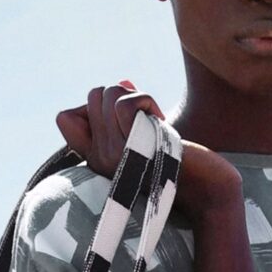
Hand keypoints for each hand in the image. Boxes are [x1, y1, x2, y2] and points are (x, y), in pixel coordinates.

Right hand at [55, 81, 241, 222]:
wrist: (206, 190)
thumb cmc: (179, 162)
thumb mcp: (144, 137)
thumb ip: (126, 113)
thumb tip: (123, 81)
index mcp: (96, 159)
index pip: (65, 118)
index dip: (93, 106)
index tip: (122, 121)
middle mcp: (100, 160)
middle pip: (95, 95)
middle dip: (124, 95)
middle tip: (146, 122)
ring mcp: (114, 155)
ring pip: (109, 93)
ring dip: (138, 97)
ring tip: (154, 125)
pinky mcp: (133, 147)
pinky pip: (126, 102)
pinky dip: (147, 102)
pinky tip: (161, 125)